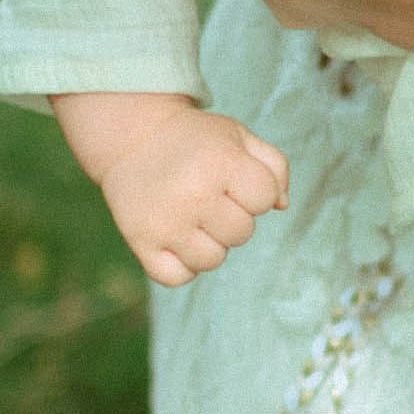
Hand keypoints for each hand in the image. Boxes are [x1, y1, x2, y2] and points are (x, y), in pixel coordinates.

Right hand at [55, 93, 289, 286]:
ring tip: (194, 218)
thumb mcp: (239, 137)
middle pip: (241, 234)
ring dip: (210, 243)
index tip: (234, 179)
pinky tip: (177, 239)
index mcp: (223, 163)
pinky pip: (178, 277)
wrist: (132, 136)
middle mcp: (194, 194)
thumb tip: (281, 205)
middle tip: (211, 197)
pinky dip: (182, 265)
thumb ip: (274, 167)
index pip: (264, 199)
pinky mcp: (141, 241)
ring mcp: (166, 221)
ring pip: (212, 260)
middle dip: (234, 217)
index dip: (256, 192)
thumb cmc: (197, 141)